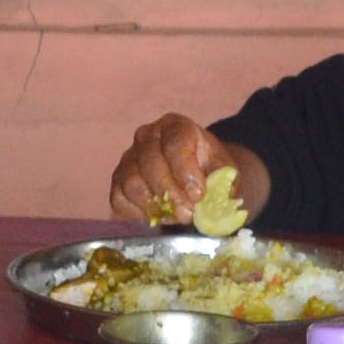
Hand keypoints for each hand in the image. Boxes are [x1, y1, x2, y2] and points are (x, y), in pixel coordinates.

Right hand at [112, 115, 265, 229]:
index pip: (174, 144)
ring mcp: (129, 158)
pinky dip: (138, 213)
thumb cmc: (206, 168)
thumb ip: (225, 182)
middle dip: (171, 193)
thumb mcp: (223, 169)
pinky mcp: (118, 180)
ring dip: (154, 205)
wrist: (192, 173)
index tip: (198, 194)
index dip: (185, 171)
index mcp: (175, 126)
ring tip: (175, 217)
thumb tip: (224, 199)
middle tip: (188, 215)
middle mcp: (147, 136)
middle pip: (150, 163)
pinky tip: (158, 216)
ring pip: (132, 182)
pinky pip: (119, 198)